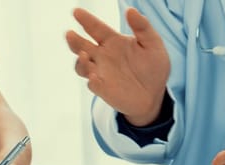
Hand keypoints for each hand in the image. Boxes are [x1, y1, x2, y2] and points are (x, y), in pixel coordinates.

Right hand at [66, 7, 169, 125]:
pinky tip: (94, 76)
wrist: (154, 94)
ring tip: (85, 55)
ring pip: (81, 65)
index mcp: (113, 41)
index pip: (95, 28)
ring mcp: (100, 73)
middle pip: (81, 46)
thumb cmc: (153, 68)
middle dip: (74, 40)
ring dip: (81, 61)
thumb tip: (130, 10)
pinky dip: (91, 80)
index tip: (76, 11)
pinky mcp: (103, 89)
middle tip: (70, 34)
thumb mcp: (153, 44)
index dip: (86, 20)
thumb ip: (142, 27)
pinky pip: (92, 84)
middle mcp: (102, 56)